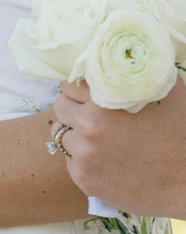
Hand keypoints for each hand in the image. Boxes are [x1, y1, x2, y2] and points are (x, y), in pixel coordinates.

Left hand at [53, 78, 185, 216]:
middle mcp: (91, 124)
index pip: (70, 81)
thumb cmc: (179, 130)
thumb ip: (136, 70)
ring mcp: (84, 153)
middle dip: (72, 106)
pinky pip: (69, 160)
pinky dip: (80, 157)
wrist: (183, 179)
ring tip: (97, 136)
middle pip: (60, 106)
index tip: (82, 88)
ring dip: (74, 132)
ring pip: (61, 134)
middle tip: (86, 111)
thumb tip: (120, 54)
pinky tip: (103, 157)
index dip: (76, 84)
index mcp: (108, 97)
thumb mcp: (164, 89)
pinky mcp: (83, 177)